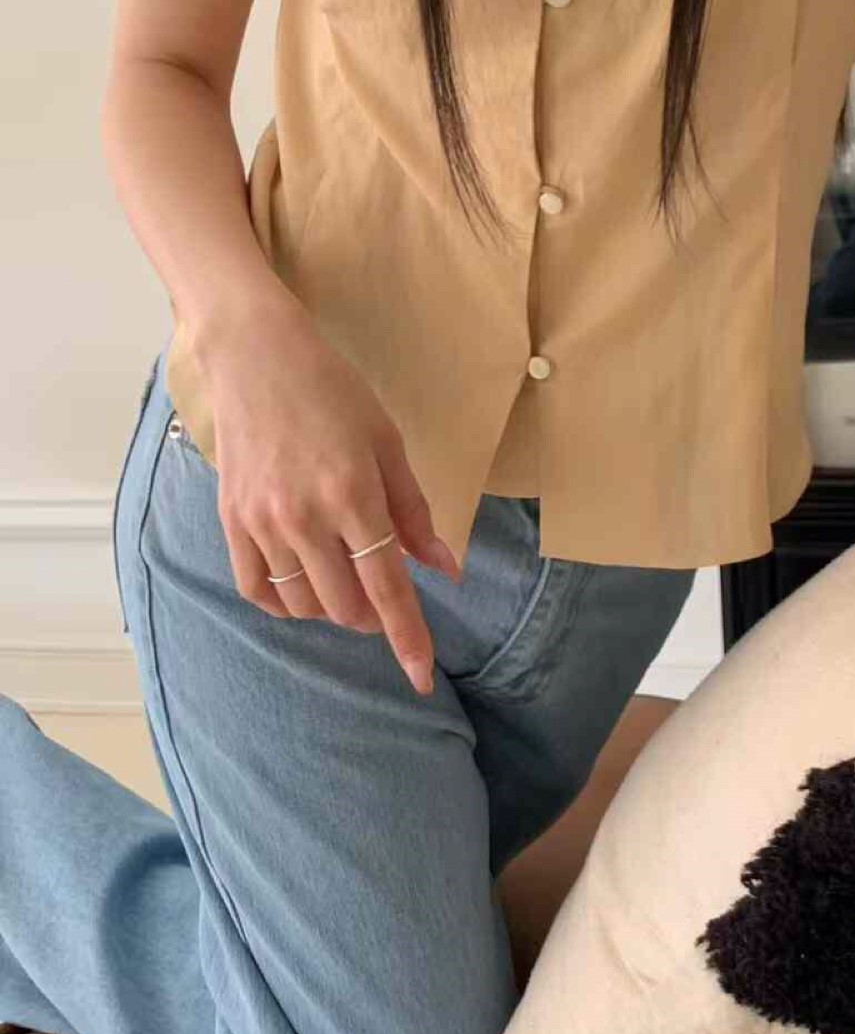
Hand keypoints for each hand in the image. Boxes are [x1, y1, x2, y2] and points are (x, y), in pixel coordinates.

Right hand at [198, 301, 460, 695]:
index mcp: (354, 496)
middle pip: (346, 605)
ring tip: (346, 581)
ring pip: (303, 604)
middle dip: (373, 614)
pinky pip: (257, 589)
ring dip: (333, 608)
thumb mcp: (388, 443)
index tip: (420, 677)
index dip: (406, 638)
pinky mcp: (232, 520)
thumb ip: (414, 512)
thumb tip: (443, 569)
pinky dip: (285, 604)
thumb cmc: (333, 392)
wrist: (257, 357)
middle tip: (384, 587)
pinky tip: (305, 588)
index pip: (386, 588)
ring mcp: (262, 522)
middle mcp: (305, 518)